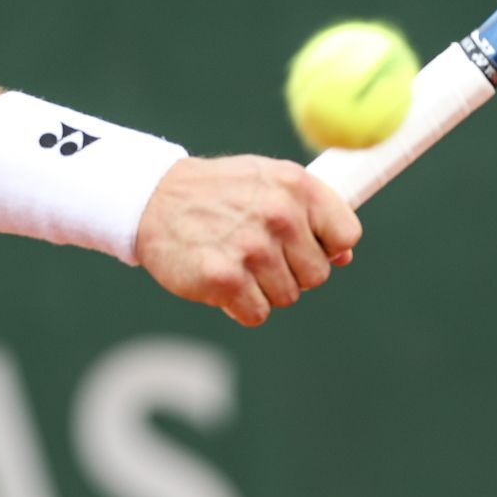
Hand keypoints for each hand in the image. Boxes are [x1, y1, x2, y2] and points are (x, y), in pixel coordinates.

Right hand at [134, 156, 360, 326]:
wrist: (150, 199)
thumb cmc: (215, 194)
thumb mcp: (266, 182)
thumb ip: (309, 212)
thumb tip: (344, 256)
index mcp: (295, 185)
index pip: (346, 234)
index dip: (325, 246)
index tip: (301, 243)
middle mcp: (278, 213)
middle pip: (317, 275)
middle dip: (289, 271)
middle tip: (253, 250)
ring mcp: (252, 247)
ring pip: (287, 297)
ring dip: (261, 288)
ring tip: (232, 258)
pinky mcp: (225, 277)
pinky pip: (257, 314)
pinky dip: (239, 305)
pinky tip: (219, 276)